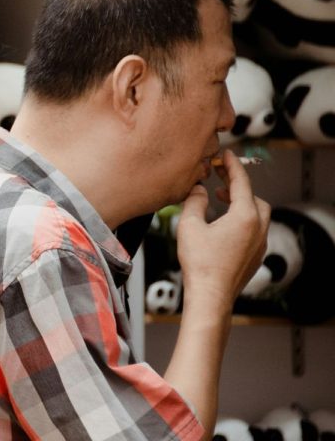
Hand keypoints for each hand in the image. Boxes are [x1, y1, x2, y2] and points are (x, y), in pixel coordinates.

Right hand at [175, 150, 269, 307]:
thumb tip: (198, 190)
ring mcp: (259, 243)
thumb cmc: (200, 264)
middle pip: (253, 197)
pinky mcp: (255, 256)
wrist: (211, 295)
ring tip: (219, 200)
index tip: (227, 155)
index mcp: (245, 216)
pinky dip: (241, 220)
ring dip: (239, 203)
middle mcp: (258, 228)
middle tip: (220, 178)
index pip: (241, 182)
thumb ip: (194, 201)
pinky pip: (253, 229)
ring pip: (256, 214)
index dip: (232, 166)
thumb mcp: (190, 225)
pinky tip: (222, 224)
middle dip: (237, 186)